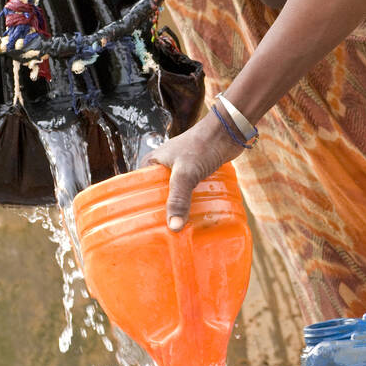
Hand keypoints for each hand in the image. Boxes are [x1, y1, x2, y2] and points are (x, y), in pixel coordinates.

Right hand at [142, 108, 244, 230]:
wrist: (228, 131)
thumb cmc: (203, 145)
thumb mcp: (185, 174)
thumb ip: (178, 199)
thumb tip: (173, 227)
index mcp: (151, 164)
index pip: (137, 190)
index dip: (138, 209)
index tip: (141, 229)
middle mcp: (162, 168)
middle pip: (156, 196)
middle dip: (160, 213)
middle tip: (162, 234)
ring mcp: (180, 171)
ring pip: (175, 196)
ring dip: (177, 210)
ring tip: (178, 231)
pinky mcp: (196, 175)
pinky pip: (189, 194)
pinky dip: (190, 205)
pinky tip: (193, 219)